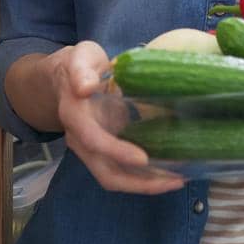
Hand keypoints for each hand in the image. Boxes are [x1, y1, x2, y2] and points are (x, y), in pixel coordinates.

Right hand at [52, 42, 184, 194]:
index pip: (94, 140)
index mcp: (75, 116)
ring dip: (145, 185)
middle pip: (106, 173)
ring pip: (115, 178)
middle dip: (139, 183)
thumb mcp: (80, 58)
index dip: (117, 152)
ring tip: (177, 180)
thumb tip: (85, 87)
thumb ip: (81, 70)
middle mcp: (80, 140)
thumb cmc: (80, 65)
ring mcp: (92, 150)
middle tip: (173, 181)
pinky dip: (144, 177)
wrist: (66, 78)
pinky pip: (123, 171)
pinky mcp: (105, 152)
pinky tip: (168, 174)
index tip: (143, 158)